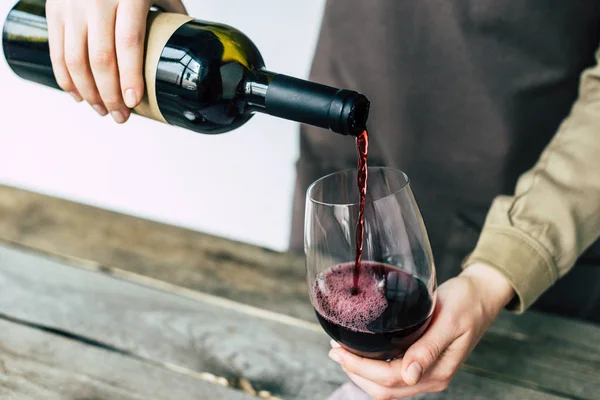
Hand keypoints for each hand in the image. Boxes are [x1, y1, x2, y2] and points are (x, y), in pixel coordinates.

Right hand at [46, 0, 186, 122]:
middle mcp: (96, 0)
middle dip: (111, 95)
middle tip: (121, 117)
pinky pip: (56, 51)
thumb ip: (171, 14)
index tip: (135, 102)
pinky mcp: (54, 9)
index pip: (128, 43)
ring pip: (75, 59)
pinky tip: (79, 95)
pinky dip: (66, 79)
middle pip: (101, 58)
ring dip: (89, 93)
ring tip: (103, 111)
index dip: (131, 77)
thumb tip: (190, 48)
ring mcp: (72, 5)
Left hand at [328, 263, 514, 399]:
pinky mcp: (423, 362)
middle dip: (355, 372)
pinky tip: (361, 350)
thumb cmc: (468, 302)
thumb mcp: (449, 320)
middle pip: (384, 389)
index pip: (389, 379)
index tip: (339, 350)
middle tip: (334, 350)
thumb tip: (409, 376)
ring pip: (386, 386)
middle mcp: (431, 377)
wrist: (482, 295)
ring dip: (361, 372)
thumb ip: (429, 348)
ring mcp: (426, 372)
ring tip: (342, 350)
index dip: (360, 368)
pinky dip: (372, 367)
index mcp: (438, 371)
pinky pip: (392, 374)